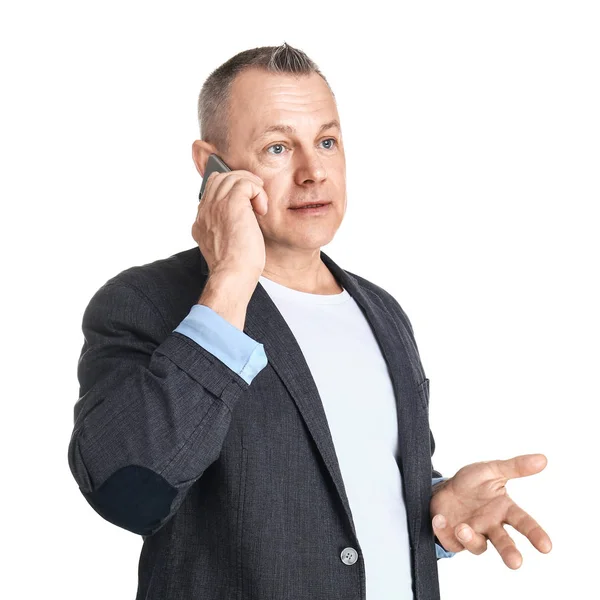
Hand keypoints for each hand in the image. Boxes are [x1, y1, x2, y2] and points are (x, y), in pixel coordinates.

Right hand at [192, 168, 268, 277]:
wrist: (233, 275)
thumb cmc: (235, 267)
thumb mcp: (225, 245)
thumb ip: (225, 228)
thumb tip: (242, 218)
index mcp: (201, 220)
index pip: (211, 190)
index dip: (230, 190)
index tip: (245, 203)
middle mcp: (205, 210)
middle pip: (221, 178)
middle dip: (242, 183)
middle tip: (256, 198)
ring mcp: (216, 205)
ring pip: (232, 177)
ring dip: (251, 187)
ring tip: (259, 204)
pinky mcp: (232, 203)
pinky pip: (246, 183)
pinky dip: (258, 193)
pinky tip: (261, 209)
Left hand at [430, 453, 551, 568]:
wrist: (444, 487)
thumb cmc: (472, 482)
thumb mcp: (492, 470)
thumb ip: (515, 467)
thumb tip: (543, 459)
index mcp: (503, 509)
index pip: (523, 522)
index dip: (535, 534)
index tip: (546, 547)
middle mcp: (491, 525)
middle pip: (504, 543)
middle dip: (509, 553)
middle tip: (516, 563)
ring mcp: (472, 533)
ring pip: (477, 546)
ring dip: (470, 539)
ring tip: (462, 529)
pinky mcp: (453, 538)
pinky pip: (451, 541)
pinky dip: (444, 532)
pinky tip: (440, 519)